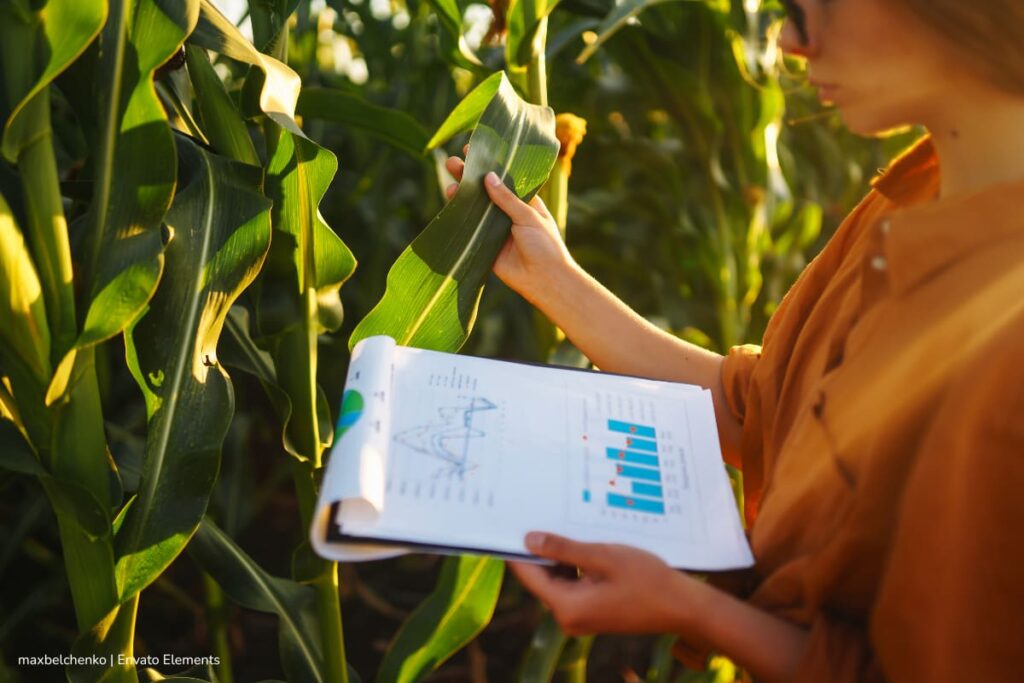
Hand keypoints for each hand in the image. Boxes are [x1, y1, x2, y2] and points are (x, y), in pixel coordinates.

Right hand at [444, 149, 575, 298]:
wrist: (544, 280)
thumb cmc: (545, 245)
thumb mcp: (529, 217)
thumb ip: (507, 199)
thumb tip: (489, 177)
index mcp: (524, 202)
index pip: (503, 178)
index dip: (489, 164)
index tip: (473, 149)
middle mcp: (507, 213)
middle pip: (484, 191)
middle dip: (469, 176)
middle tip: (453, 162)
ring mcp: (495, 229)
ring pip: (475, 208)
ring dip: (462, 194)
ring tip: (449, 179)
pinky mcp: (486, 246)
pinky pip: (470, 230)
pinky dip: (460, 218)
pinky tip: (450, 202)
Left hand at [507, 531, 692, 635]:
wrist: (682, 606)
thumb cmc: (647, 580)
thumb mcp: (603, 556)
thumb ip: (564, 549)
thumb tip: (529, 540)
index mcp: (567, 607)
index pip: (529, 575)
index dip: (517, 550)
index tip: (510, 524)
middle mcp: (569, 617)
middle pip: (542, 578)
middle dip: (541, 549)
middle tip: (539, 515)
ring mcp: (581, 617)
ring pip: (558, 580)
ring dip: (561, 556)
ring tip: (564, 525)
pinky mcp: (592, 612)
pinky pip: (573, 585)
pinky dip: (574, 566)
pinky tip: (583, 545)